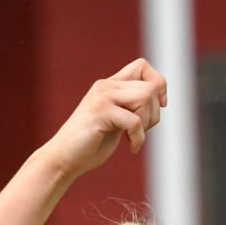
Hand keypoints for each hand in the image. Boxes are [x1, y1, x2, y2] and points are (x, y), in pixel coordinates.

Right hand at [44, 59, 167, 177]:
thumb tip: (161, 99)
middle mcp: (105, 86)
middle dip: (154, 113)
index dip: (158, 84)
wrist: (65, 158)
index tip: (158, 106)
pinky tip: (131, 147)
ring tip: (133, 136)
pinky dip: (138, 138)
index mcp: (109, 85)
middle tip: (140, 130)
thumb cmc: (93, 142)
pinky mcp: (99, 113)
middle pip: (149, 87)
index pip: (142, 66)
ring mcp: (101, 98)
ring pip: (144, 98)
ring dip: (146, 123)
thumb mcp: (117, 118)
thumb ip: (131, 105)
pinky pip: (135, 121)